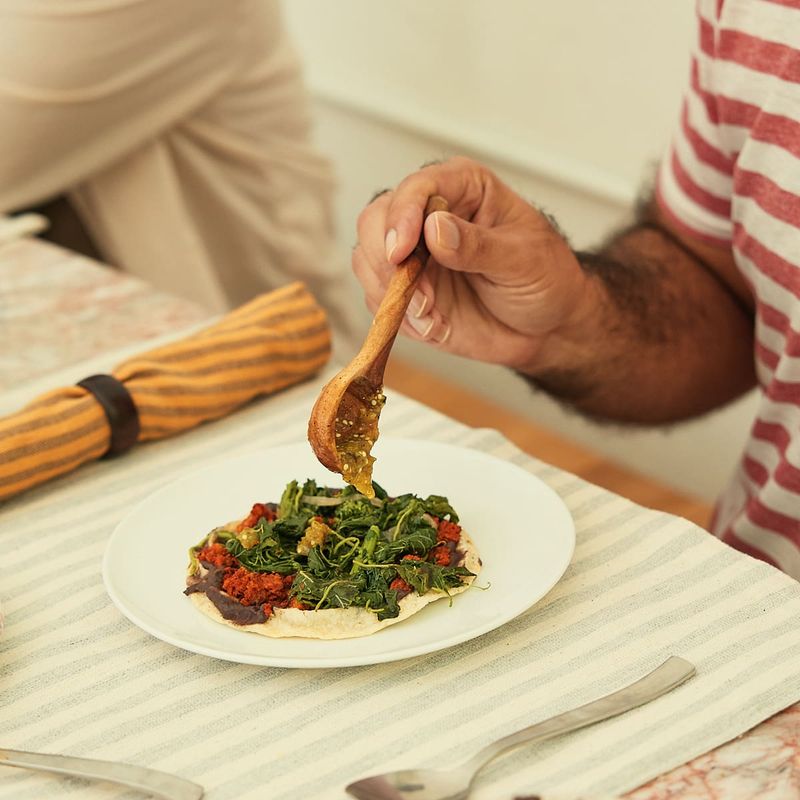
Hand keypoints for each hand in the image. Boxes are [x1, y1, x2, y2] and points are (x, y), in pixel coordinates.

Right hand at [352, 157, 590, 371]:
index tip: (400, 252)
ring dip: (392, 295)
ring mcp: (413, 255)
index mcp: (461, 188)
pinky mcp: (406, 291)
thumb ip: (478, 245)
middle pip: (375, 222)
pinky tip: (434, 325)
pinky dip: (398, 318)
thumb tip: (434, 229)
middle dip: (386, 262)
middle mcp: (428, 216)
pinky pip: (379, 300)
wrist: (546, 326)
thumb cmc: (545, 279)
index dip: (401, 217)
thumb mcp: (523, 260)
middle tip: (418, 297)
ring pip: (367, 262)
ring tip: (433, 317)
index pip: (415, 188)